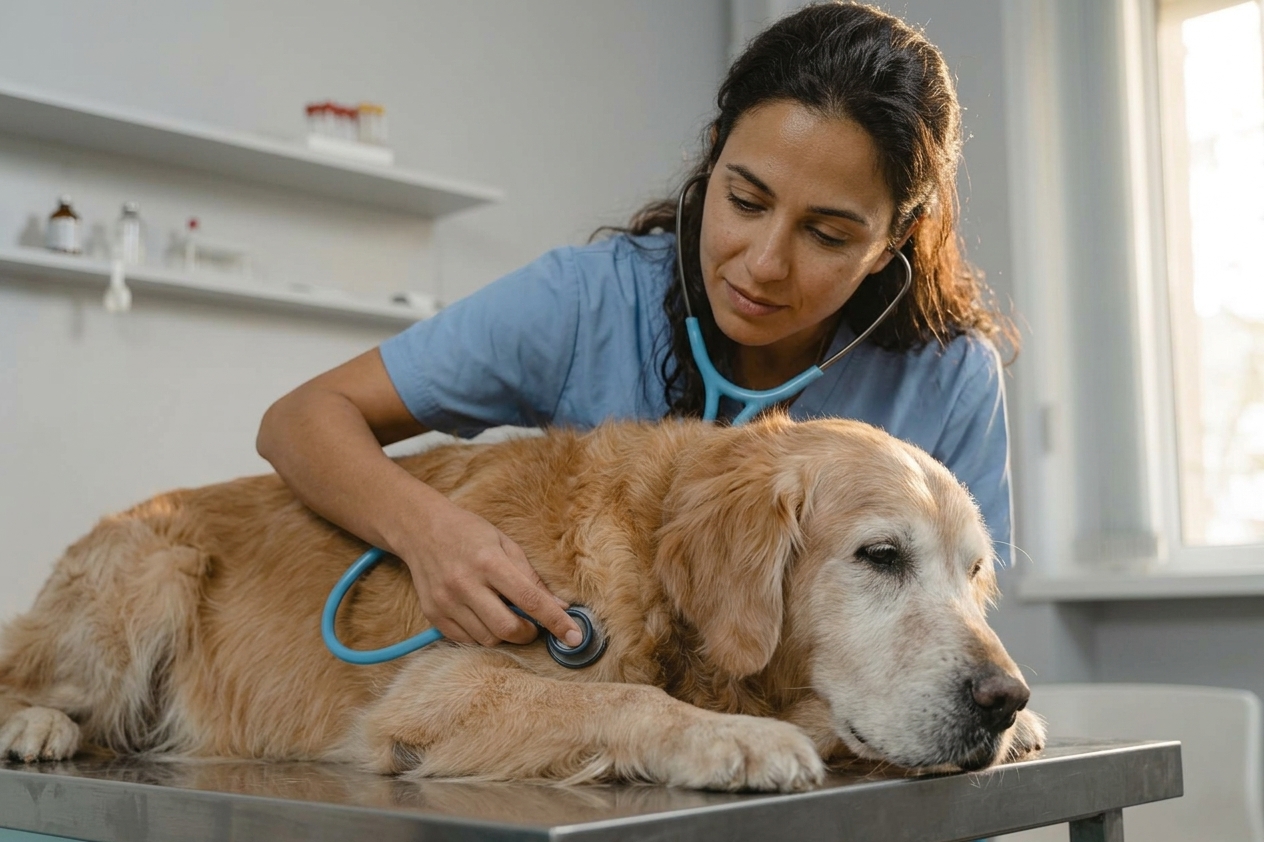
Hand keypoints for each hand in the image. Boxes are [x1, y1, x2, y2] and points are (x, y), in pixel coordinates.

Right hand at [400, 503, 583, 648]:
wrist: (420, 529)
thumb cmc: (470, 533)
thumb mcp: (506, 544)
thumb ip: (532, 578)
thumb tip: (560, 606)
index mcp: (489, 562)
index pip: (530, 599)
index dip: (556, 621)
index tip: (574, 637)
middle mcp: (465, 584)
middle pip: (507, 628)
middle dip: (528, 633)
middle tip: (531, 624)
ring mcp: (446, 601)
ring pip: (487, 639)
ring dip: (504, 635)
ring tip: (503, 613)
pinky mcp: (432, 614)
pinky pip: (466, 640)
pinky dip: (481, 635)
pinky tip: (483, 617)